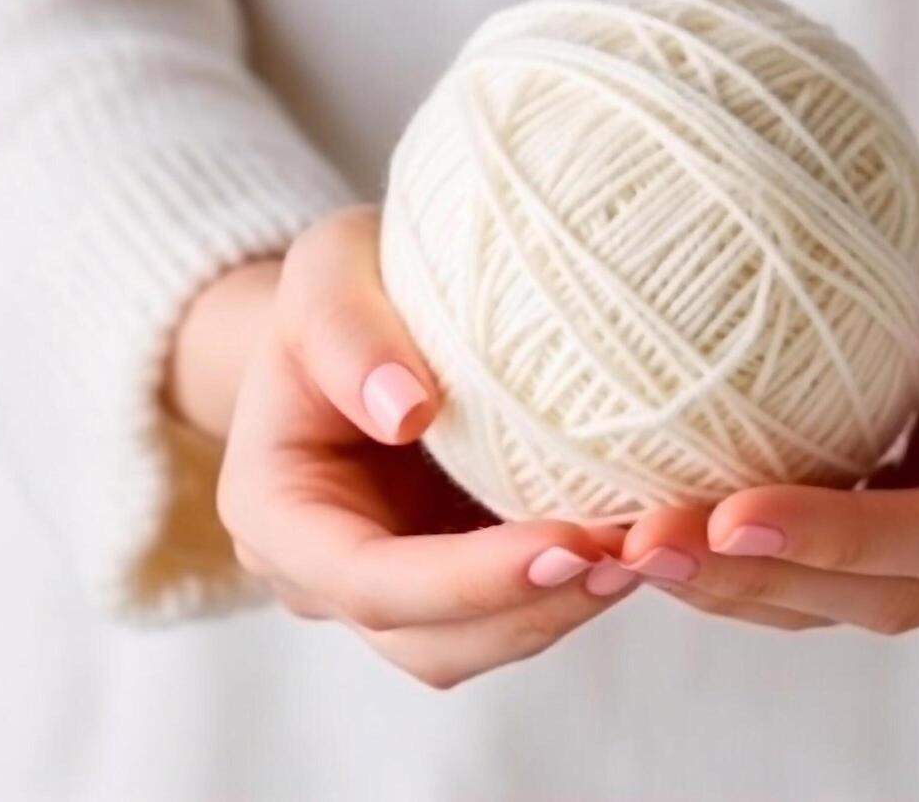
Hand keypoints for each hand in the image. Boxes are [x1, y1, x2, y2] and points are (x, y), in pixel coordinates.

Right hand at [171, 207, 637, 687]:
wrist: (361, 313)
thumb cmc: (339, 288)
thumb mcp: (326, 272)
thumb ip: (344, 331)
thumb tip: (406, 411)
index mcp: (274, 510)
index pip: (367, 580)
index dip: (467, 579)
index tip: (565, 543)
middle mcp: (324, 573)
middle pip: (427, 641)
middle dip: (530, 608)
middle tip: (627, 555)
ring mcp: (392, 587)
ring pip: (476, 646)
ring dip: (563, 610)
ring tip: (644, 554)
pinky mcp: (456, 578)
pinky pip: (512, 613)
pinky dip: (572, 589)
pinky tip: (636, 544)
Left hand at [617, 170, 918, 632]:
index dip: (845, 536)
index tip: (734, 515)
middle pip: (884, 596)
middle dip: (758, 577)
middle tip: (641, 542)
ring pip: (837, 611)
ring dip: (728, 590)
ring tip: (621, 551)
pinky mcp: (894, 573)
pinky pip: (813, 595)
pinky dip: (732, 578)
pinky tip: (645, 549)